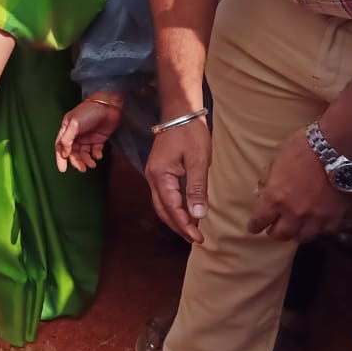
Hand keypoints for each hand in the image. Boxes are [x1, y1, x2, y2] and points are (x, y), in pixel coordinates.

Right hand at [55, 95, 121, 172]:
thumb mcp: (74, 124)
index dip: (61, 158)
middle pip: (73, 152)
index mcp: (67, 129)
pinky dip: (96, 155)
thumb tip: (63, 153)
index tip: (63, 169)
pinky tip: (98, 155)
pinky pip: (95, 151)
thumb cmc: (89, 111)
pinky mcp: (98, 139)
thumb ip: (67, 139)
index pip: (61, 146)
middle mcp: (76, 135)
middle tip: (82, 168)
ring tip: (92, 164)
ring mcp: (87, 137)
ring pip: (84, 153)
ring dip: (86, 160)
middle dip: (77, 161)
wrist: (108, 105)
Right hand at [144, 116, 210, 242]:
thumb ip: (196, 188)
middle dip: (178, 226)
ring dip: (175, 218)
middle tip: (195, 239)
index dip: (185, 225)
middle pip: (163, 210)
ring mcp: (154, 173)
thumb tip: (198, 215)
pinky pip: (164, 195)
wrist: (180, 111)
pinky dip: (174, 207)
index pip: (172, 208)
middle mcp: (152, 177)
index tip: (199, 238)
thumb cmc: (190, 133)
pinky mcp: (159, 170)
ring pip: (162, 203)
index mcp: (160, 176)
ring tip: (191, 229)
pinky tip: (186, 210)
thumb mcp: (197, 160)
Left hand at [247, 128, 349, 241]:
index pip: (260, 221)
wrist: (335, 149)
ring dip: (296, 233)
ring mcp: (315, 218)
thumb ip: (271, 179)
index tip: (254, 228)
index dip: (255, 226)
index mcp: (275, 198)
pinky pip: (324, 231)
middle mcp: (293, 213)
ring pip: (302, 237)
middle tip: (274, 229)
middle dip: (275, 232)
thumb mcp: (278, 160)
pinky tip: (317, 224)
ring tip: (295, 229)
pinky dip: (319, 229)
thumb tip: (264, 192)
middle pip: (281, 234)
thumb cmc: (302, 148)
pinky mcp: (334, 217)